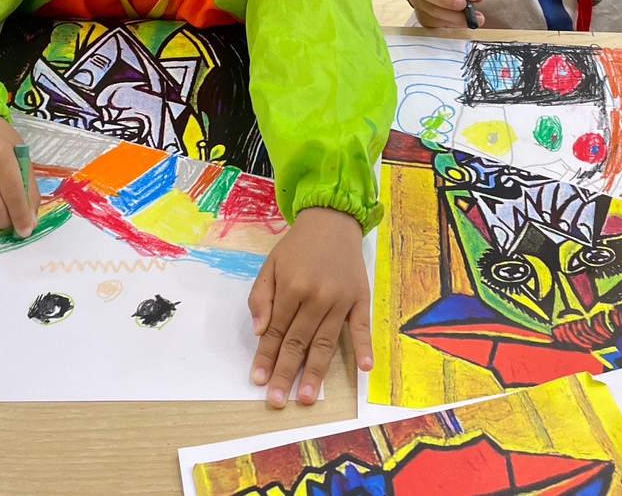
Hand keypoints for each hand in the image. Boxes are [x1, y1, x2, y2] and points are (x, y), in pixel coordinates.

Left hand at [248, 207, 370, 407]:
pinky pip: (362, 327)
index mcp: (292, 287)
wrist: (332, 220)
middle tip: (277, 401)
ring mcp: (341, 300)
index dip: (265, 357)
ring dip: (316, 372)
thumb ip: (261, 297)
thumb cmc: (298, 246)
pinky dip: (363, 348)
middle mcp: (316, 296)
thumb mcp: (270, 265)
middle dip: (286, 373)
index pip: (275, 330)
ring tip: (308, 397)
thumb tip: (259, 332)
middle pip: (298, 342)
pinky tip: (363, 369)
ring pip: (325, 342)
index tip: (258, 380)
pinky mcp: (360, 299)